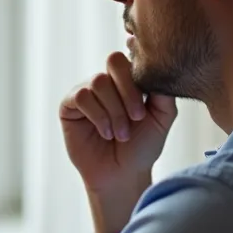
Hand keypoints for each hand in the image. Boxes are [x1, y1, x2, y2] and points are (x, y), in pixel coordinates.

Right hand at [59, 51, 176, 191]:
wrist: (123, 174)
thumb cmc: (142, 147)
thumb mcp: (162, 118)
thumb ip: (163, 92)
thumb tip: (158, 67)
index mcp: (129, 78)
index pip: (132, 58)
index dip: (139, 79)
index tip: (145, 108)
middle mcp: (107, 80)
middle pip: (114, 62)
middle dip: (128, 92)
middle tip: (137, 118)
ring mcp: (87, 90)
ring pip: (98, 82)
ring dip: (114, 111)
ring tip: (121, 134)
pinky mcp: (69, 105)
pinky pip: (81, 96)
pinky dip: (98, 115)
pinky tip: (106, 132)